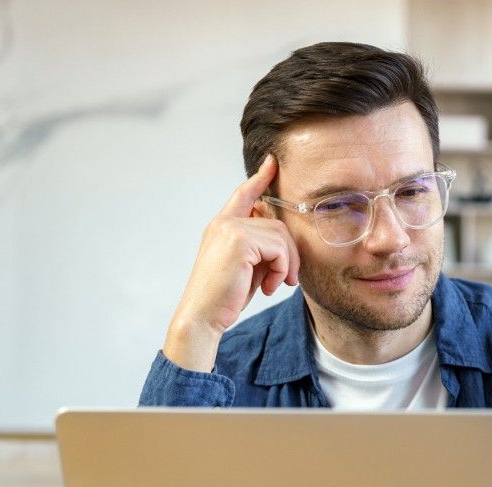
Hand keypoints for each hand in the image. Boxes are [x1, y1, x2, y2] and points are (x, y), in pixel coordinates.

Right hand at [162, 154, 299, 371]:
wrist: (202, 317)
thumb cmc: (223, 297)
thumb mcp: (245, 267)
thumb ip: (259, 247)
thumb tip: (284, 239)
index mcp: (221, 226)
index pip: (244, 194)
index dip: (260, 177)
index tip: (272, 163)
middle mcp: (224, 222)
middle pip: (276, 222)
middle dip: (289, 252)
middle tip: (286, 278)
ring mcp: (230, 229)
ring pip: (281, 235)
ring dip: (286, 264)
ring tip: (276, 284)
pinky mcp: (239, 241)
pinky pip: (279, 248)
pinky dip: (281, 269)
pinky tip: (269, 286)